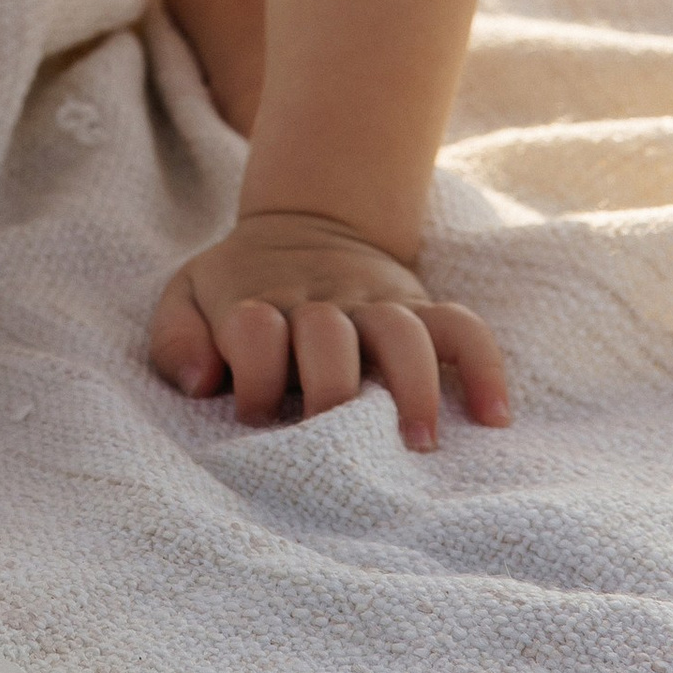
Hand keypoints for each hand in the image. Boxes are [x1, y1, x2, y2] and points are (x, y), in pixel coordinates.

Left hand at [148, 207, 509, 452]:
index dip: (255, 376)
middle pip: (329, 335)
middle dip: (330, 392)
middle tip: (339, 448)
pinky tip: (493, 417)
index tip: (255, 415)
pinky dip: (483, 366)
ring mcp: (375, 303)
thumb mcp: (188, 298)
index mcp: (258, 302)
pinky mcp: (418, 306)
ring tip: (421, 444)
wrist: (303, 224)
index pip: (256, 331)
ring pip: (403, 332)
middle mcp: (320, 301)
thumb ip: (179, 339)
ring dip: (413, 387)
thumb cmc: (239, 287)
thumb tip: (204, 382)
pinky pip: (463, 327)